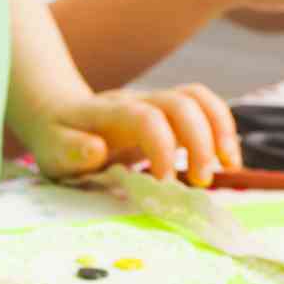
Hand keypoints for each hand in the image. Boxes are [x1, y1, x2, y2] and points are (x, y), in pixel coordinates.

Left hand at [19, 85, 239, 186]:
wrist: (59, 114)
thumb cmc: (58, 139)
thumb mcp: (53, 151)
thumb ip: (71, 150)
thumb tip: (95, 150)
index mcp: (108, 113)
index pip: (146, 117)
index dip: (162, 148)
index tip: (165, 185)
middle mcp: (137, 101)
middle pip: (182, 102)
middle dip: (200, 141)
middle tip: (202, 182)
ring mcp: (155, 103)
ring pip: (199, 99)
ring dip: (221, 130)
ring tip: (229, 167)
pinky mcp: (168, 112)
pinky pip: (203, 109)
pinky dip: (221, 131)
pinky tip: (225, 161)